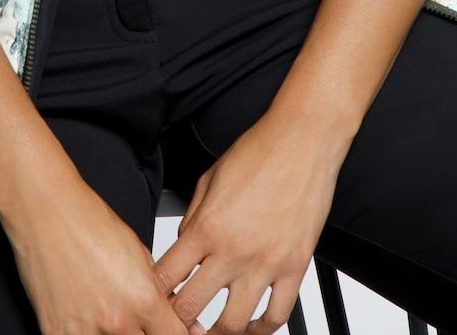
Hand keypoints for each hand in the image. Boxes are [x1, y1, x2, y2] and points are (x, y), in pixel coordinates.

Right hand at [3, 171, 205, 334]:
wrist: (46, 211)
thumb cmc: (89, 222)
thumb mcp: (138, 253)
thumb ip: (154, 290)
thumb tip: (167, 312)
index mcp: (143, 299)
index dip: (175, 333)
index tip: (171, 330)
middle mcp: (117, 321)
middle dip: (144, 332)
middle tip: (135, 318)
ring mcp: (85, 332)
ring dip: (113, 333)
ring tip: (103, 307)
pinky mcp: (55, 333)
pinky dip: (84, 332)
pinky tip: (82, 313)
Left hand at [152, 111, 341, 332]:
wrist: (302, 140)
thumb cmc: (257, 152)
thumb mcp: (209, 179)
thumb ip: (193, 217)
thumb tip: (185, 245)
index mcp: (207, 226)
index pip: (166, 277)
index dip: (155, 294)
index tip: (154, 300)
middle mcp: (233, 250)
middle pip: (191, 308)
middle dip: (177, 323)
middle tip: (176, 325)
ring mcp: (265, 263)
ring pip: (233, 324)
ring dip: (217, 333)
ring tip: (211, 331)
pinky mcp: (295, 267)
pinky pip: (277, 315)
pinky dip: (262, 329)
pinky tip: (252, 325)